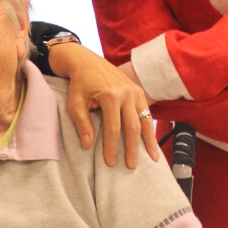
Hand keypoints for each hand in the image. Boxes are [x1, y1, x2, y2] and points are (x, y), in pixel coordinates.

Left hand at [50, 42, 159, 165]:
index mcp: (110, 96)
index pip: (113, 128)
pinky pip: (147, 112)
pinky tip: (151, 141)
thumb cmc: (79, 83)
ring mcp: (134, 91)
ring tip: (152, 158)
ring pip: (145, 120)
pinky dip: (150, 128)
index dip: (112, 147)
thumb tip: (88, 145)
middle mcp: (126, 93)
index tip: (110, 162)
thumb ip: (82, 123)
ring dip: (148, 140)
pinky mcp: (138, 90)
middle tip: (131, 166)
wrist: (86, 61)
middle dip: (132, 148)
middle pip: (132, 127)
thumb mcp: (75, 103)